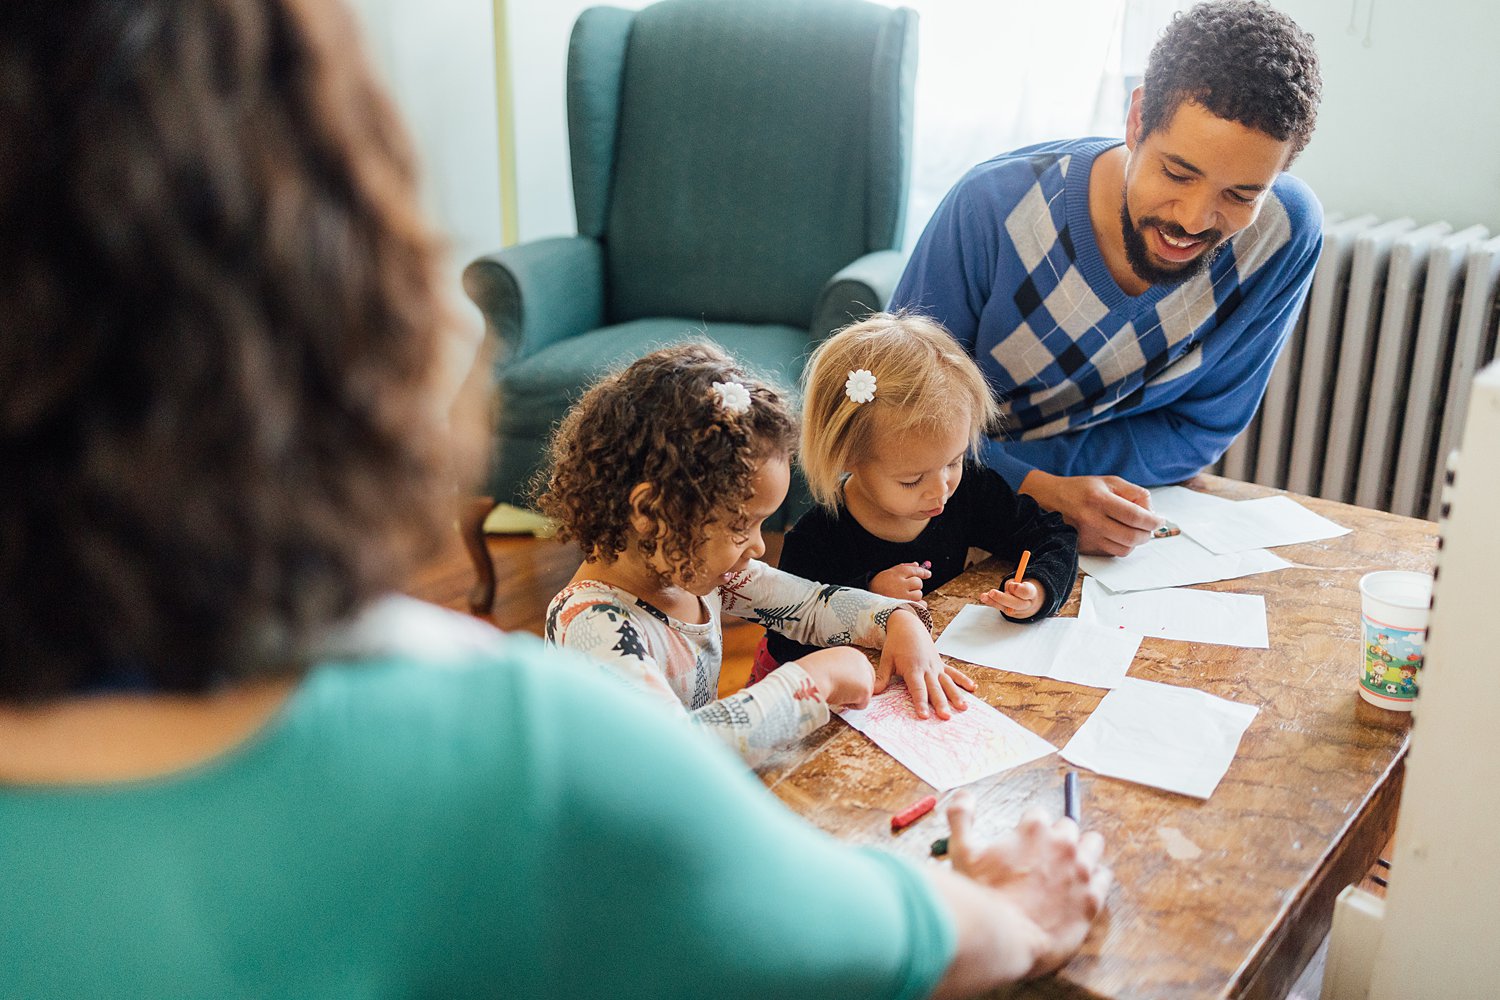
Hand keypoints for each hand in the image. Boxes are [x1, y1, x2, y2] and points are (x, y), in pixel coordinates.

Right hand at [794, 646, 873, 710]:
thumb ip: (837, 670)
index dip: (852, 681)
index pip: (859, 669)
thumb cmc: (812, 671)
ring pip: (864, 693)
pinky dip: (850, 705)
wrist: (813, 676)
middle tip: (840, 695)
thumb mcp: (825, 664)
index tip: (842, 687)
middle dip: (856, 690)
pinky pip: (861, 704)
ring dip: (851, 697)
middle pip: (867, 681)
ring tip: (835, 693)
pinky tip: (838, 698)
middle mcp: (862, 661)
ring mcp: (866, 675)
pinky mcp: (866, 690)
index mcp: (850, 653)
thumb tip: (838, 682)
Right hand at [869, 561, 930, 601]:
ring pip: (919, 594)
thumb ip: (904, 567)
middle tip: (907, 587)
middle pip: (918, 582)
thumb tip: (918, 564)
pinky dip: (918, 604)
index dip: (923, 572)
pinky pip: (920, 605)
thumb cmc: (880, 584)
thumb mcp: (890, 572)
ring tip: (904, 596)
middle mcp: (900, 584)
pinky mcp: (904, 607)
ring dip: (915, 595)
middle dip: (915, 584)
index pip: (915, 571)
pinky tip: (910, 603)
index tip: (928, 574)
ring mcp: (902, 596)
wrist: (868, 600)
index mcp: (896, 573)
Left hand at [875, 607, 975, 719]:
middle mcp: (926, 668)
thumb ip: (882, 676)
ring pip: (947, 683)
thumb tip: (872, 692)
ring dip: (955, 695)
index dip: (921, 702)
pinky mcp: (940, 663)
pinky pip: (953, 672)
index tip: (924, 715)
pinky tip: (972, 688)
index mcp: (912, 668)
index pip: (917, 689)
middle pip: (935, 689)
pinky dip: (963, 680)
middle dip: (941, 703)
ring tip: (963, 707)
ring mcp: (935, 666)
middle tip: (946, 717)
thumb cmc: (896, 643)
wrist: (908, 624)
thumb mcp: (886, 658)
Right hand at [945, 791, 1111, 978]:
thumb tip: (964, 794)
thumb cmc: (982, 895)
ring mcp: (1081, 870)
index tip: (1022, 844)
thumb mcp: (961, 851)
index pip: (1038, 814)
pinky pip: (1104, 876)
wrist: (1004, 937)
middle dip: (1056, 837)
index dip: (1028, 829)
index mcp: (1034, 828)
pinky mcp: (1092, 897)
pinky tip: (1079, 887)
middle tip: (1042, 858)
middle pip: (1068, 826)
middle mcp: (1063, 843)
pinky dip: (1094, 879)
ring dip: (1081, 850)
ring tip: (1067, 868)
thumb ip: (961, 816)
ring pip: (1093, 844)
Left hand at [979, 579, 1044, 618]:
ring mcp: (1016, 610)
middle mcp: (1025, 604)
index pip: (1026, 592)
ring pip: (1006, 607)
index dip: (1018, 589)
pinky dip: (991, 602)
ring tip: (984, 596)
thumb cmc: (1025, 588)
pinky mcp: (1008, 612)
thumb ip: (1016, 583)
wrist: (1030, 602)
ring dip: (994, 601)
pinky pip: (999, 607)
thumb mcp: (1024, 582)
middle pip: (1015, 603)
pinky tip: (984, 597)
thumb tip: (1008, 587)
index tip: (1011, 585)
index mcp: (1032, 594)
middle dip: (1002, 598)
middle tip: (992, 592)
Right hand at [1020, 470, 1161, 556]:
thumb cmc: (1082, 489)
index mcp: (1099, 499)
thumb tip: (1151, 512)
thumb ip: (1134, 493)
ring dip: (1135, 542)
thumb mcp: (1109, 481)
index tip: (1159, 520)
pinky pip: (1112, 553)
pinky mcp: (1084, 548)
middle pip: (1131, 536)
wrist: (1050, 499)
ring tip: (1133, 530)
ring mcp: (1087, 537)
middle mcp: (1091, 520)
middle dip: (1147, 533)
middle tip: (1149, 527)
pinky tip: (1118, 535)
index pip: (1135, 516)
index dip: (1152, 521)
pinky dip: (1121, 546)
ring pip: (1124, 549)